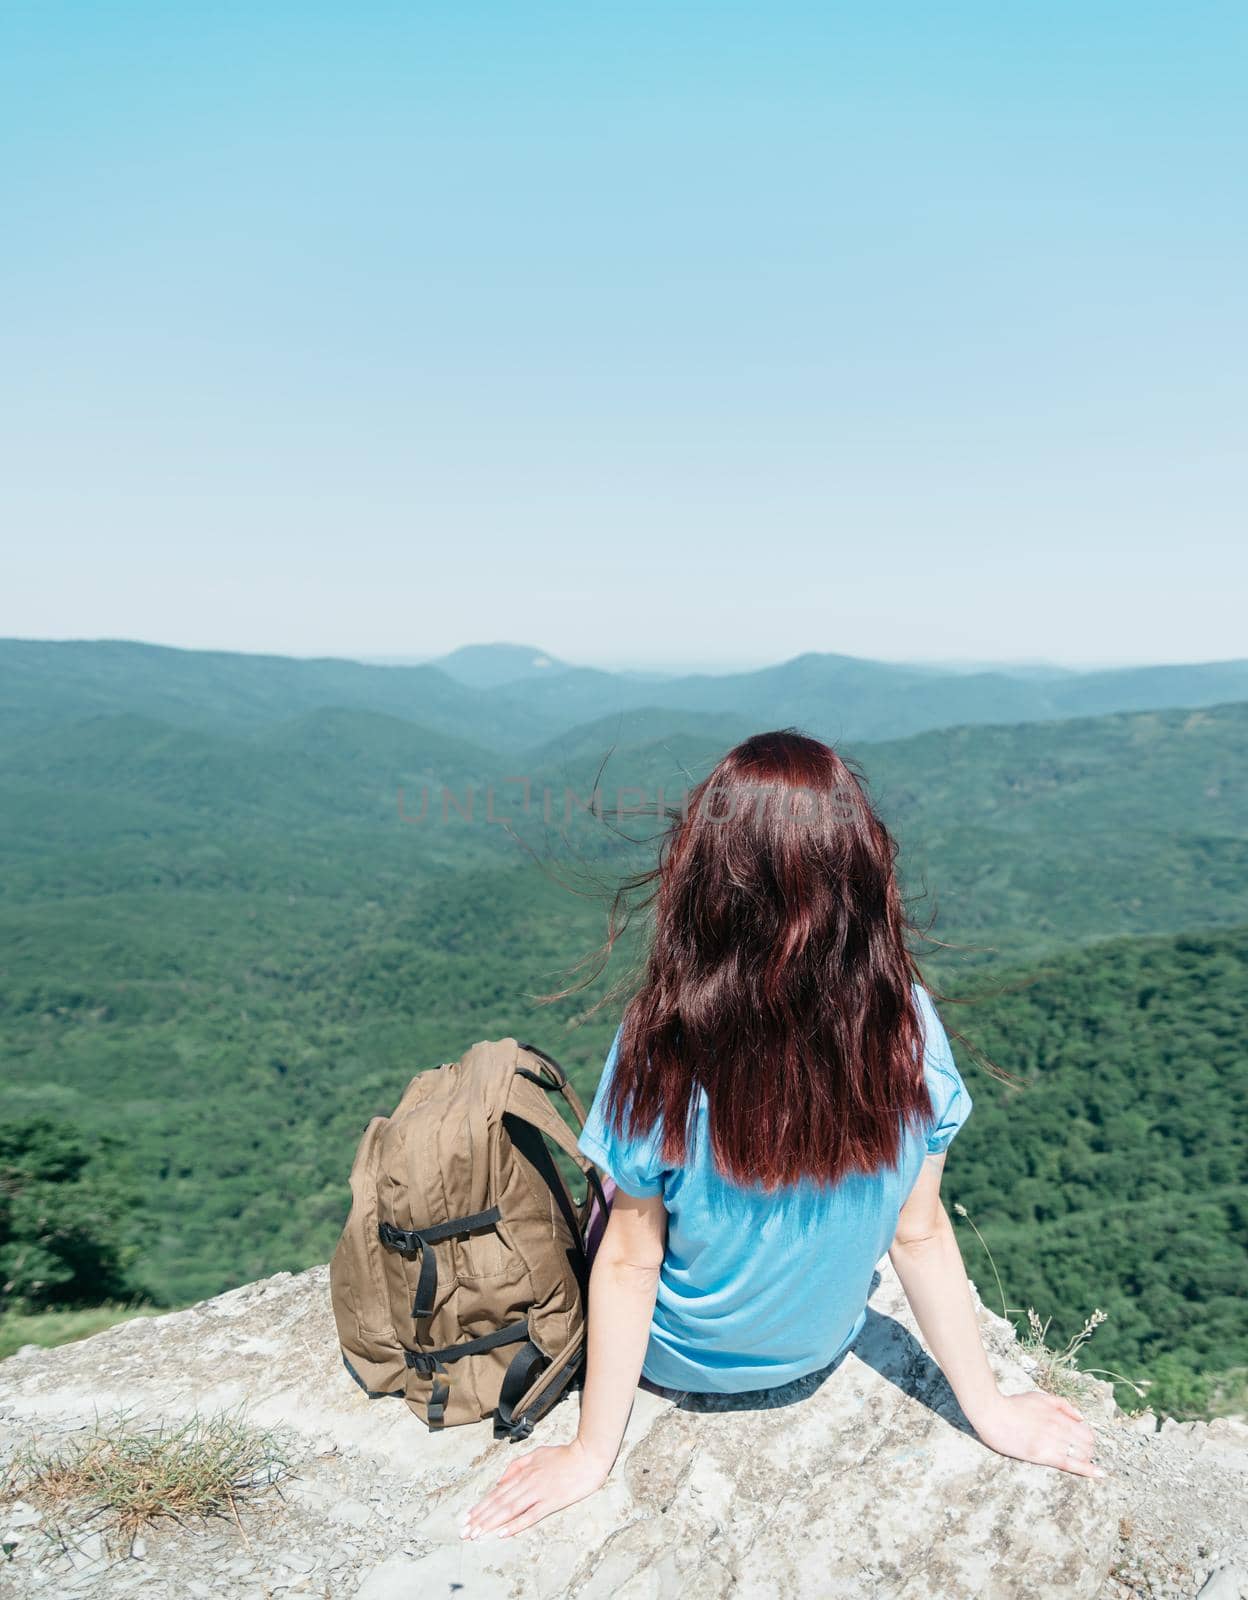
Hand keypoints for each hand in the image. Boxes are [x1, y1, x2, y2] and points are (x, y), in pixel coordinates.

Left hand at [461, 1439, 610, 1540]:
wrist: (587, 1456)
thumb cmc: (563, 1455)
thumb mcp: (537, 1453)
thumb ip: (517, 1466)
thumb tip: (500, 1481)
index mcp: (523, 1472)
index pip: (497, 1492)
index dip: (481, 1506)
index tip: (467, 1518)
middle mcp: (527, 1483)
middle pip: (499, 1503)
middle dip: (480, 1518)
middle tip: (465, 1532)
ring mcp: (539, 1493)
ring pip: (510, 1510)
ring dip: (492, 1523)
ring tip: (478, 1534)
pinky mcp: (552, 1502)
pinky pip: (531, 1515)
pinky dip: (516, 1525)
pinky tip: (504, 1533)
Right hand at [970, 1390, 1106, 1478]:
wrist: (992, 1414)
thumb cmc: (1013, 1405)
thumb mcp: (1039, 1397)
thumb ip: (1062, 1404)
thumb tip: (1081, 1417)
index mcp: (1058, 1415)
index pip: (1086, 1431)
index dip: (1088, 1439)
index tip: (1083, 1443)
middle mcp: (1058, 1428)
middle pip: (1087, 1443)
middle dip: (1088, 1450)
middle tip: (1080, 1454)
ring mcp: (1051, 1442)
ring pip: (1081, 1454)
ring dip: (1086, 1459)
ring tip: (1083, 1462)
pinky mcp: (1042, 1455)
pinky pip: (1070, 1464)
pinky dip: (1087, 1470)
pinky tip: (1100, 1474)